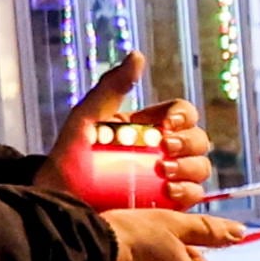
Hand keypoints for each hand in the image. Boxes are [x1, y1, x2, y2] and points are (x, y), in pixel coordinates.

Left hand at [59, 64, 218, 204]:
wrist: (59, 199)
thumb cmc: (69, 156)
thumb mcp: (86, 117)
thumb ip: (111, 86)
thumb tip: (137, 55)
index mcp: (149, 127)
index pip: (182, 113)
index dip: (184, 115)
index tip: (171, 122)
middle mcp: (164, 151)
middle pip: (198, 140)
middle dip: (189, 142)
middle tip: (167, 147)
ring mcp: (169, 178)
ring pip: (200, 168)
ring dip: (190, 167)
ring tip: (165, 173)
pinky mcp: (168, 205)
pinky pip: (193, 196)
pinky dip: (187, 192)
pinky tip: (168, 192)